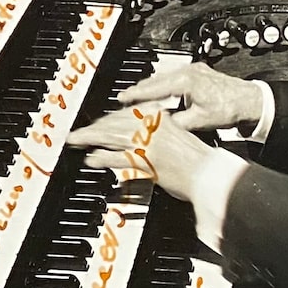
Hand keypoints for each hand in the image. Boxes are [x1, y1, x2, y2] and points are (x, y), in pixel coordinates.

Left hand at [66, 103, 214, 201]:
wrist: (210, 174)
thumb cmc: (200, 161)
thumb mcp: (180, 137)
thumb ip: (161, 133)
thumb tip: (145, 135)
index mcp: (162, 118)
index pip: (129, 112)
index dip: (109, 118)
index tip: (99, 122)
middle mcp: (153, 128)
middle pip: (116, 123)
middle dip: (94, 127)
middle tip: (79, 133)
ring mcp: (148, 145)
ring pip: (112, 137)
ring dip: (90, 138)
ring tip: (76, 141)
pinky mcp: (146, 163)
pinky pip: (119, 158)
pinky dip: (103, 158)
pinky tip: (92, 159)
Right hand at [116, 62, 263, 131]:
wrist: (250, 101)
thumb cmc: (229, 108)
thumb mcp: (198, 120)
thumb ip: (176, 122)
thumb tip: (159, 126)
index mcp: (185, 81)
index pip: (153, 88)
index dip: (135, 94)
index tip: (122, 98)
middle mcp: (188, 72)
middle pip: (156, 80)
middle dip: (139, 90)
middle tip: (125, 99)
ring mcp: (194, 70)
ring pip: (165, 78)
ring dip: (152, 88)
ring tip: (139, 98)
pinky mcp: (199, 73)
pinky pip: (174, 78)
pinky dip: (164, 86)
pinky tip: (161, 95)